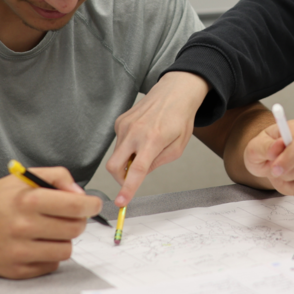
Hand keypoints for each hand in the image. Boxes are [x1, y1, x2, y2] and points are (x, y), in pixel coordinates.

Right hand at [0, 167, 101, 278]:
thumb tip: (80, 195)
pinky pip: (50, 266)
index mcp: (28, 200)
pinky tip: (36, 244)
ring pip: (66, 250)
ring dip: (63, 239)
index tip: (92, 204)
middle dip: (77, 221)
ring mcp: (19, 252)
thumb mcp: (22, 177)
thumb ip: (56, 177)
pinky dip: (49, 256)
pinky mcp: (15, 270)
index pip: (76, 205)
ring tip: (49, 231)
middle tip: (67, 216)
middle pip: (75, 229)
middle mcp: (24, 227)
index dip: (91, 205)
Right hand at [108, 72, 209, 206]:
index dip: (127, 189)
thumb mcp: (178, 147)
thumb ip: (158, 163)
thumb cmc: (180, 118)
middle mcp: (135, 132)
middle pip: (113, 166)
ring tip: (146, 148)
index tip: (120, 202)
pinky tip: (141, 136)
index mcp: (153, 140)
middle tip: (132, 178)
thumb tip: (140, 174)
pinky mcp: (120, 121)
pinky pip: (119, 142)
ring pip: (116, 155)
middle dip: (119, 178)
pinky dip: (127, 147)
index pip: (136, 170)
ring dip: (127, 159)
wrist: (175, 92)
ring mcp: (125, 125)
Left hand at [243, 120, 293, 206]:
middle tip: (275, 174)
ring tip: (284, 181)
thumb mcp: (255, 148)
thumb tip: (278, 146)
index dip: (290, 158)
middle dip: (288, 177)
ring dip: (293, 189)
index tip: (274, 169)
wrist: (271, 163)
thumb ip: (264, 146)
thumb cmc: (264, 152)